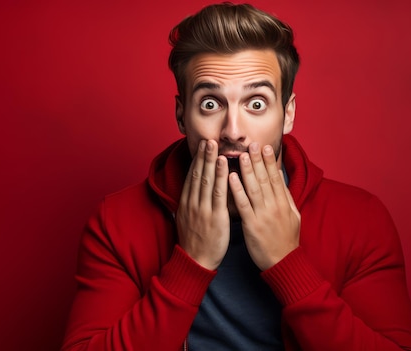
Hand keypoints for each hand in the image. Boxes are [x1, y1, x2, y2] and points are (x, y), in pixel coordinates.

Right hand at [176, 140, 229, 269]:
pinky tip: (224, 163)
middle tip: (207, 138)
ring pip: (206, 179)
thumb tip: (196, 191)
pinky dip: (221, 176)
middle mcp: (193, 202)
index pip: (191, 177)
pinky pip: (218, 193)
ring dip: (210, 160)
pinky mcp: (215, 216)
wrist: (195, 261)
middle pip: (197, 174)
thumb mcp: (188, 219)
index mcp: (187, 203)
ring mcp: (203, 208)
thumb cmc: (196, 242)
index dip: (196, 160)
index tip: (201, 146)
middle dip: (203, 155)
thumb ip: (193, 204)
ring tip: (214, 144)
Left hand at [229, 142, 300, 269]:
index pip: (276, 178)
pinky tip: (230, 178)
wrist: (283, 262)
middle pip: (265, 179)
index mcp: (283, 203)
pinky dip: (237, 190)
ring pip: (254, 189)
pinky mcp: (252, 225)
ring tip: (240, 155)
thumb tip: (282, 182)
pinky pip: (243, 205)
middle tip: (252, 144)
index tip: (266, 147)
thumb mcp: (293, 217)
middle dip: (258, 160)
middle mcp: (274, 206)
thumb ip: (286, 199)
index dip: (270, 162)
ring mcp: (263, 215)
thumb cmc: (286, 240)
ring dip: (247, 171)